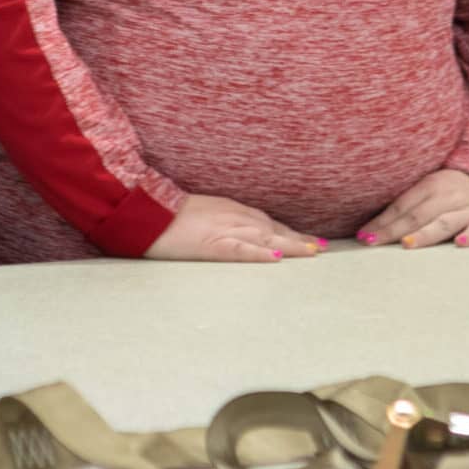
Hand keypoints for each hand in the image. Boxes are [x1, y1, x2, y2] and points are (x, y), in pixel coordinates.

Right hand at [145, 195, 322, 261]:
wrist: (146, 210)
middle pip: (273, 230)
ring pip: (264, 238)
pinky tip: (276, 259)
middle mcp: (234, 217)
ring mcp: (224, 230)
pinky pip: (239, 250)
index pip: (268, 224)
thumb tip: (240, 235)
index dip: (290, 233)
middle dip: (298, 239)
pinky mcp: (210, 244)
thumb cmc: (170, 215)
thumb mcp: (203, 214)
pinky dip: (259, 254)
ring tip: (313, 252)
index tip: (310, 241)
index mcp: (231, 211)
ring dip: (291, 245)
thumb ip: (223, 222)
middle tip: (322, 248)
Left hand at [358, 169, 468, 249]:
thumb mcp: (429, 188)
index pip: (402, 206)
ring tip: (407, 244)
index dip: (382, 221)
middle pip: (418, 215)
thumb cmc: (451, 190)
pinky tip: (460, 243)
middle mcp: (449, 195)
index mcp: (430, 185)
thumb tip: (372, 226)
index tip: (363, 235)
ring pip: (444, 222)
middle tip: (373, 242)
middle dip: (393, 230)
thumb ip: (407, 204)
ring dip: (425, 234)